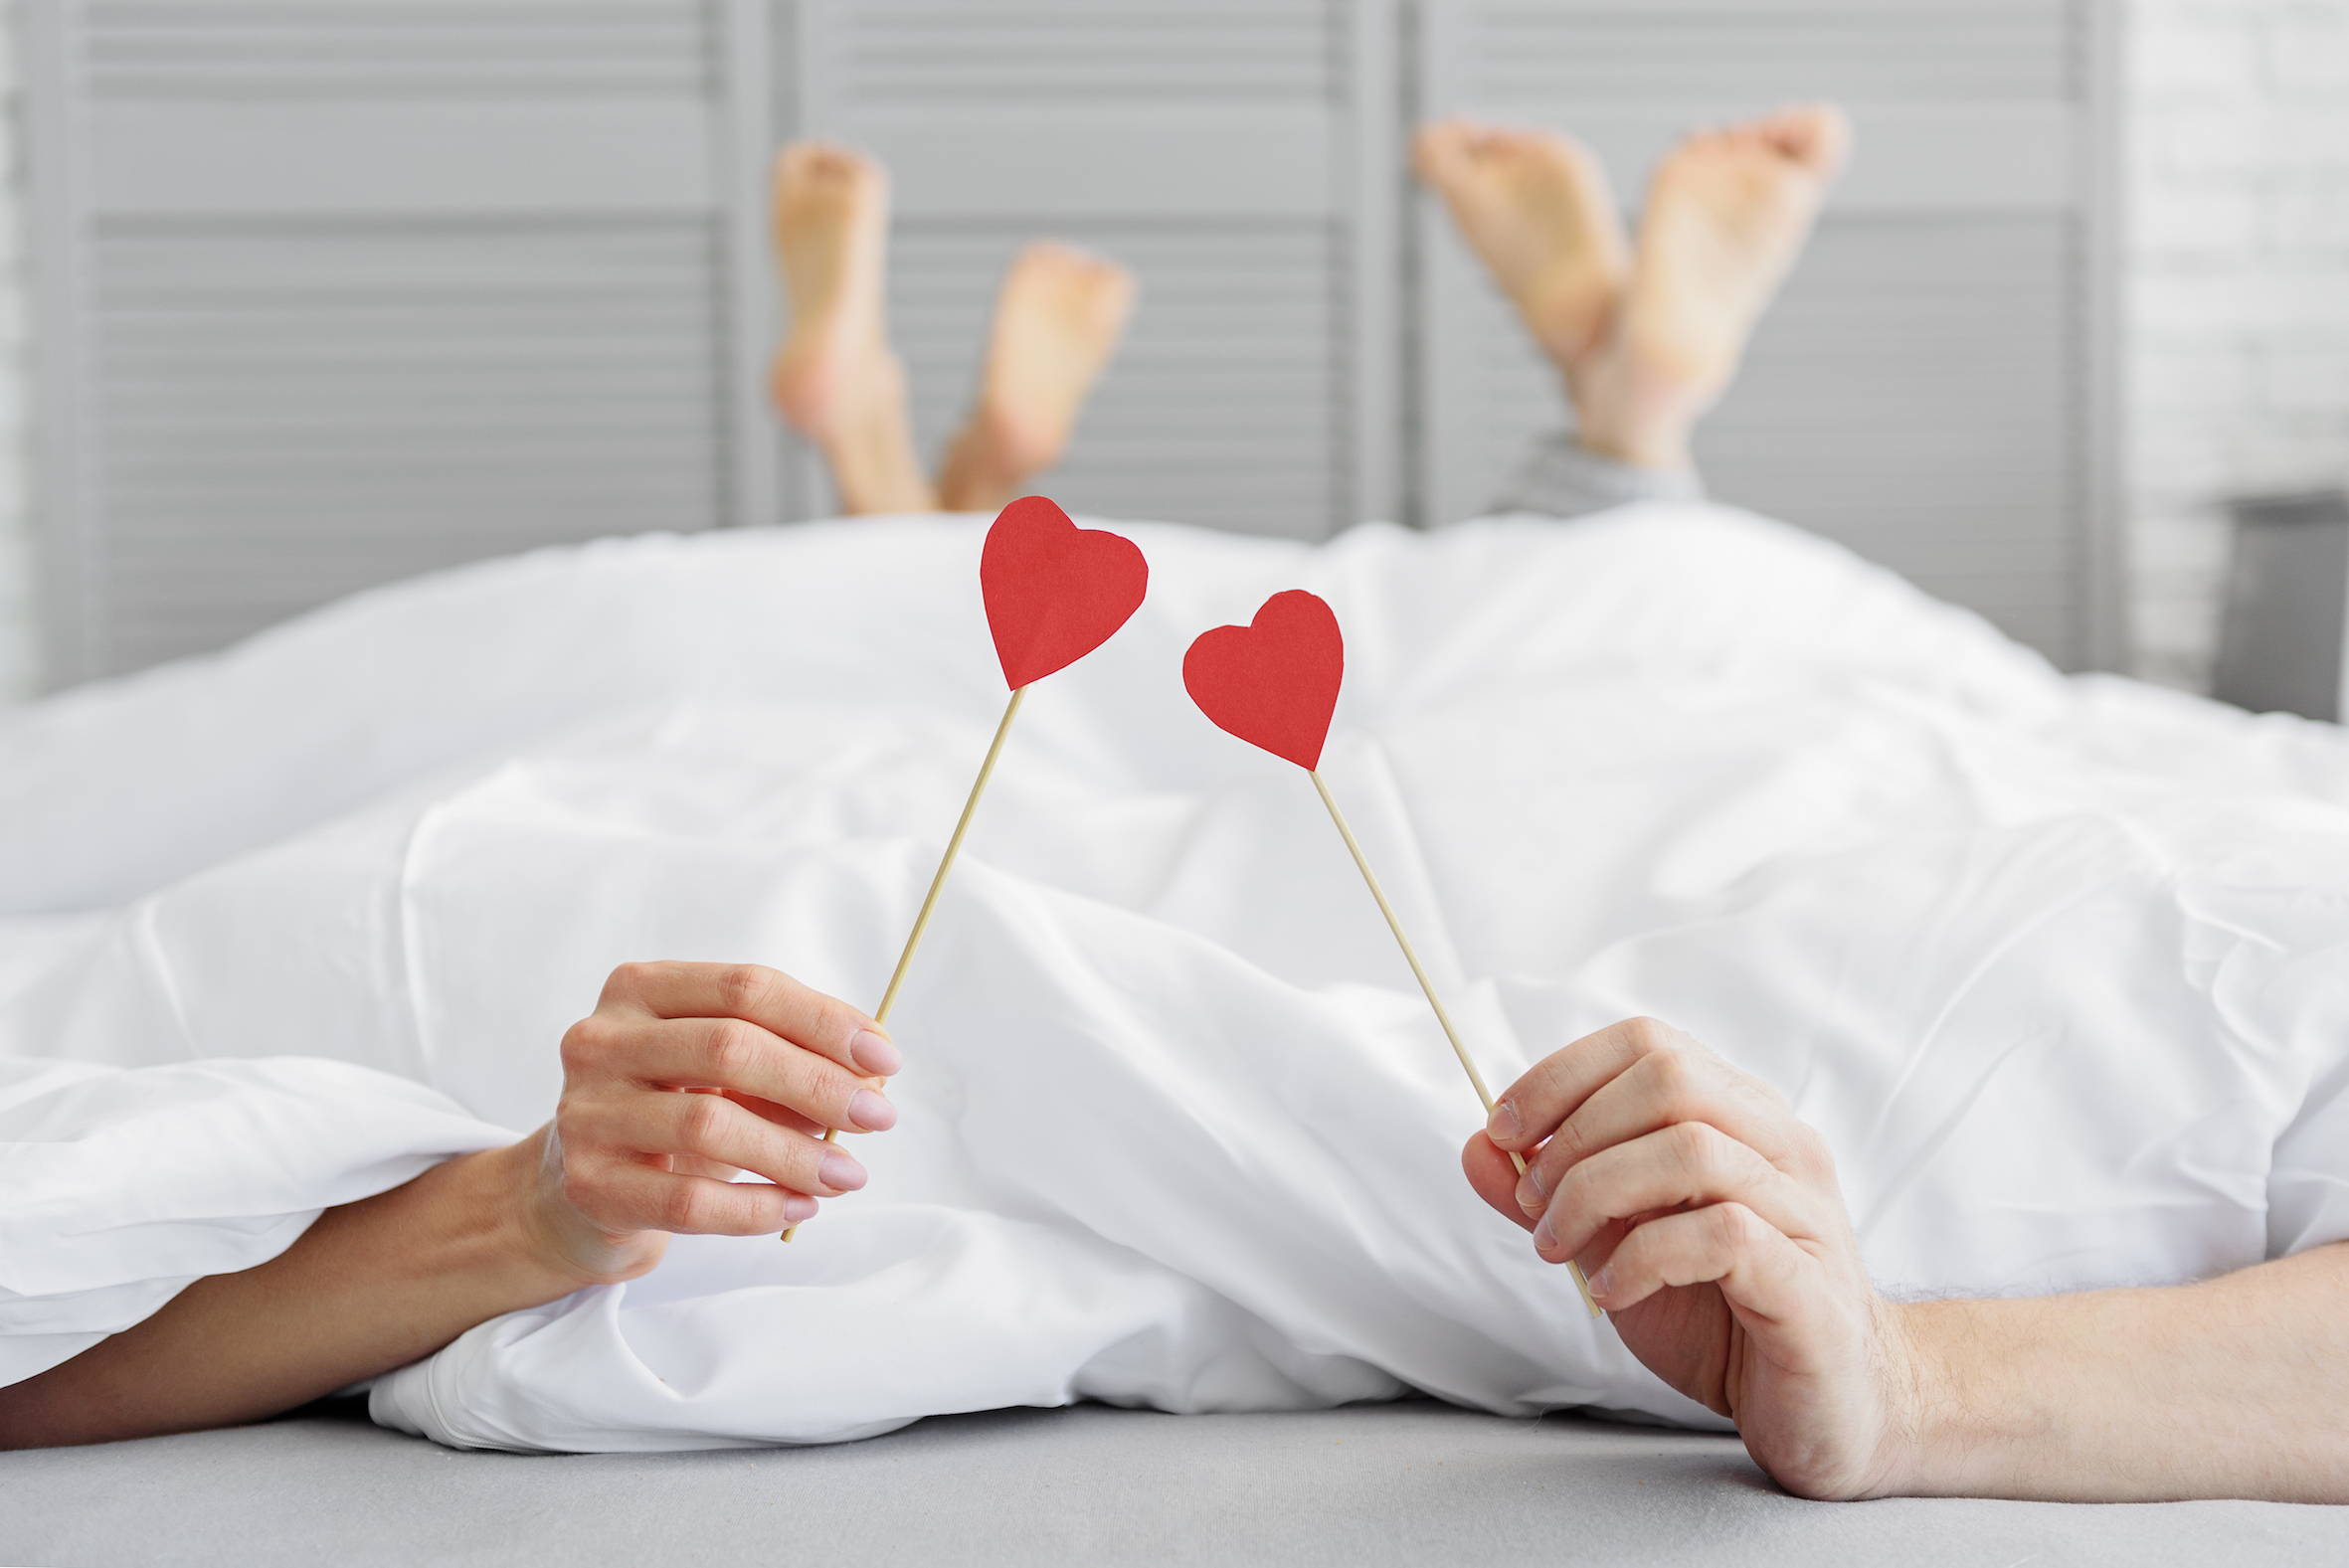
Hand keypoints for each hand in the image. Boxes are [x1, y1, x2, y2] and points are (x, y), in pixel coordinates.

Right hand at [520, 961, 902, 1287]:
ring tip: (847, 1175)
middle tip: (878, 1118)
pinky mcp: (589, 1185)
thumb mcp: (725, 1074)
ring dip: (796, 1152)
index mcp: (641, 989)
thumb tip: (872, 1075)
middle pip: (729, 1047)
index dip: (823, 1021)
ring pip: (709, 1124)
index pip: (746, 987)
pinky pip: (687, 1200)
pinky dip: (756, 1206)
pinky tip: (798, 1208)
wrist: (577, 1192)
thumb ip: (790, 1059)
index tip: (885, 1059)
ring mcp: (587, 1112)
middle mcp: (602, 1040)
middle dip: (818, 1083)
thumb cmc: (670, 1115)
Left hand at [1462, 1017, 1913, 1498]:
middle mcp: (1782, 1148)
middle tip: (1535, 1206)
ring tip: (1559, 1248)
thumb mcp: (1618, 1248)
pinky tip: (1611, 1291)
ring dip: (1598, 1191)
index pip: (1649, 1044)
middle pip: (1670, 1078)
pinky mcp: (1809, 1286)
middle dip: (1576, 1134)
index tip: (1502, 1130)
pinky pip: (1724, 1235)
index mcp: (1740, 1120)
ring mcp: (1804, 1212)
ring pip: (1692, 1148)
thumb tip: (1478, 1149)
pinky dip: (1645, 1255)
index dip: (1561, 1075)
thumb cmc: (1727, 1320)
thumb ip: (1554, 1198)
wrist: (1834, 1409)